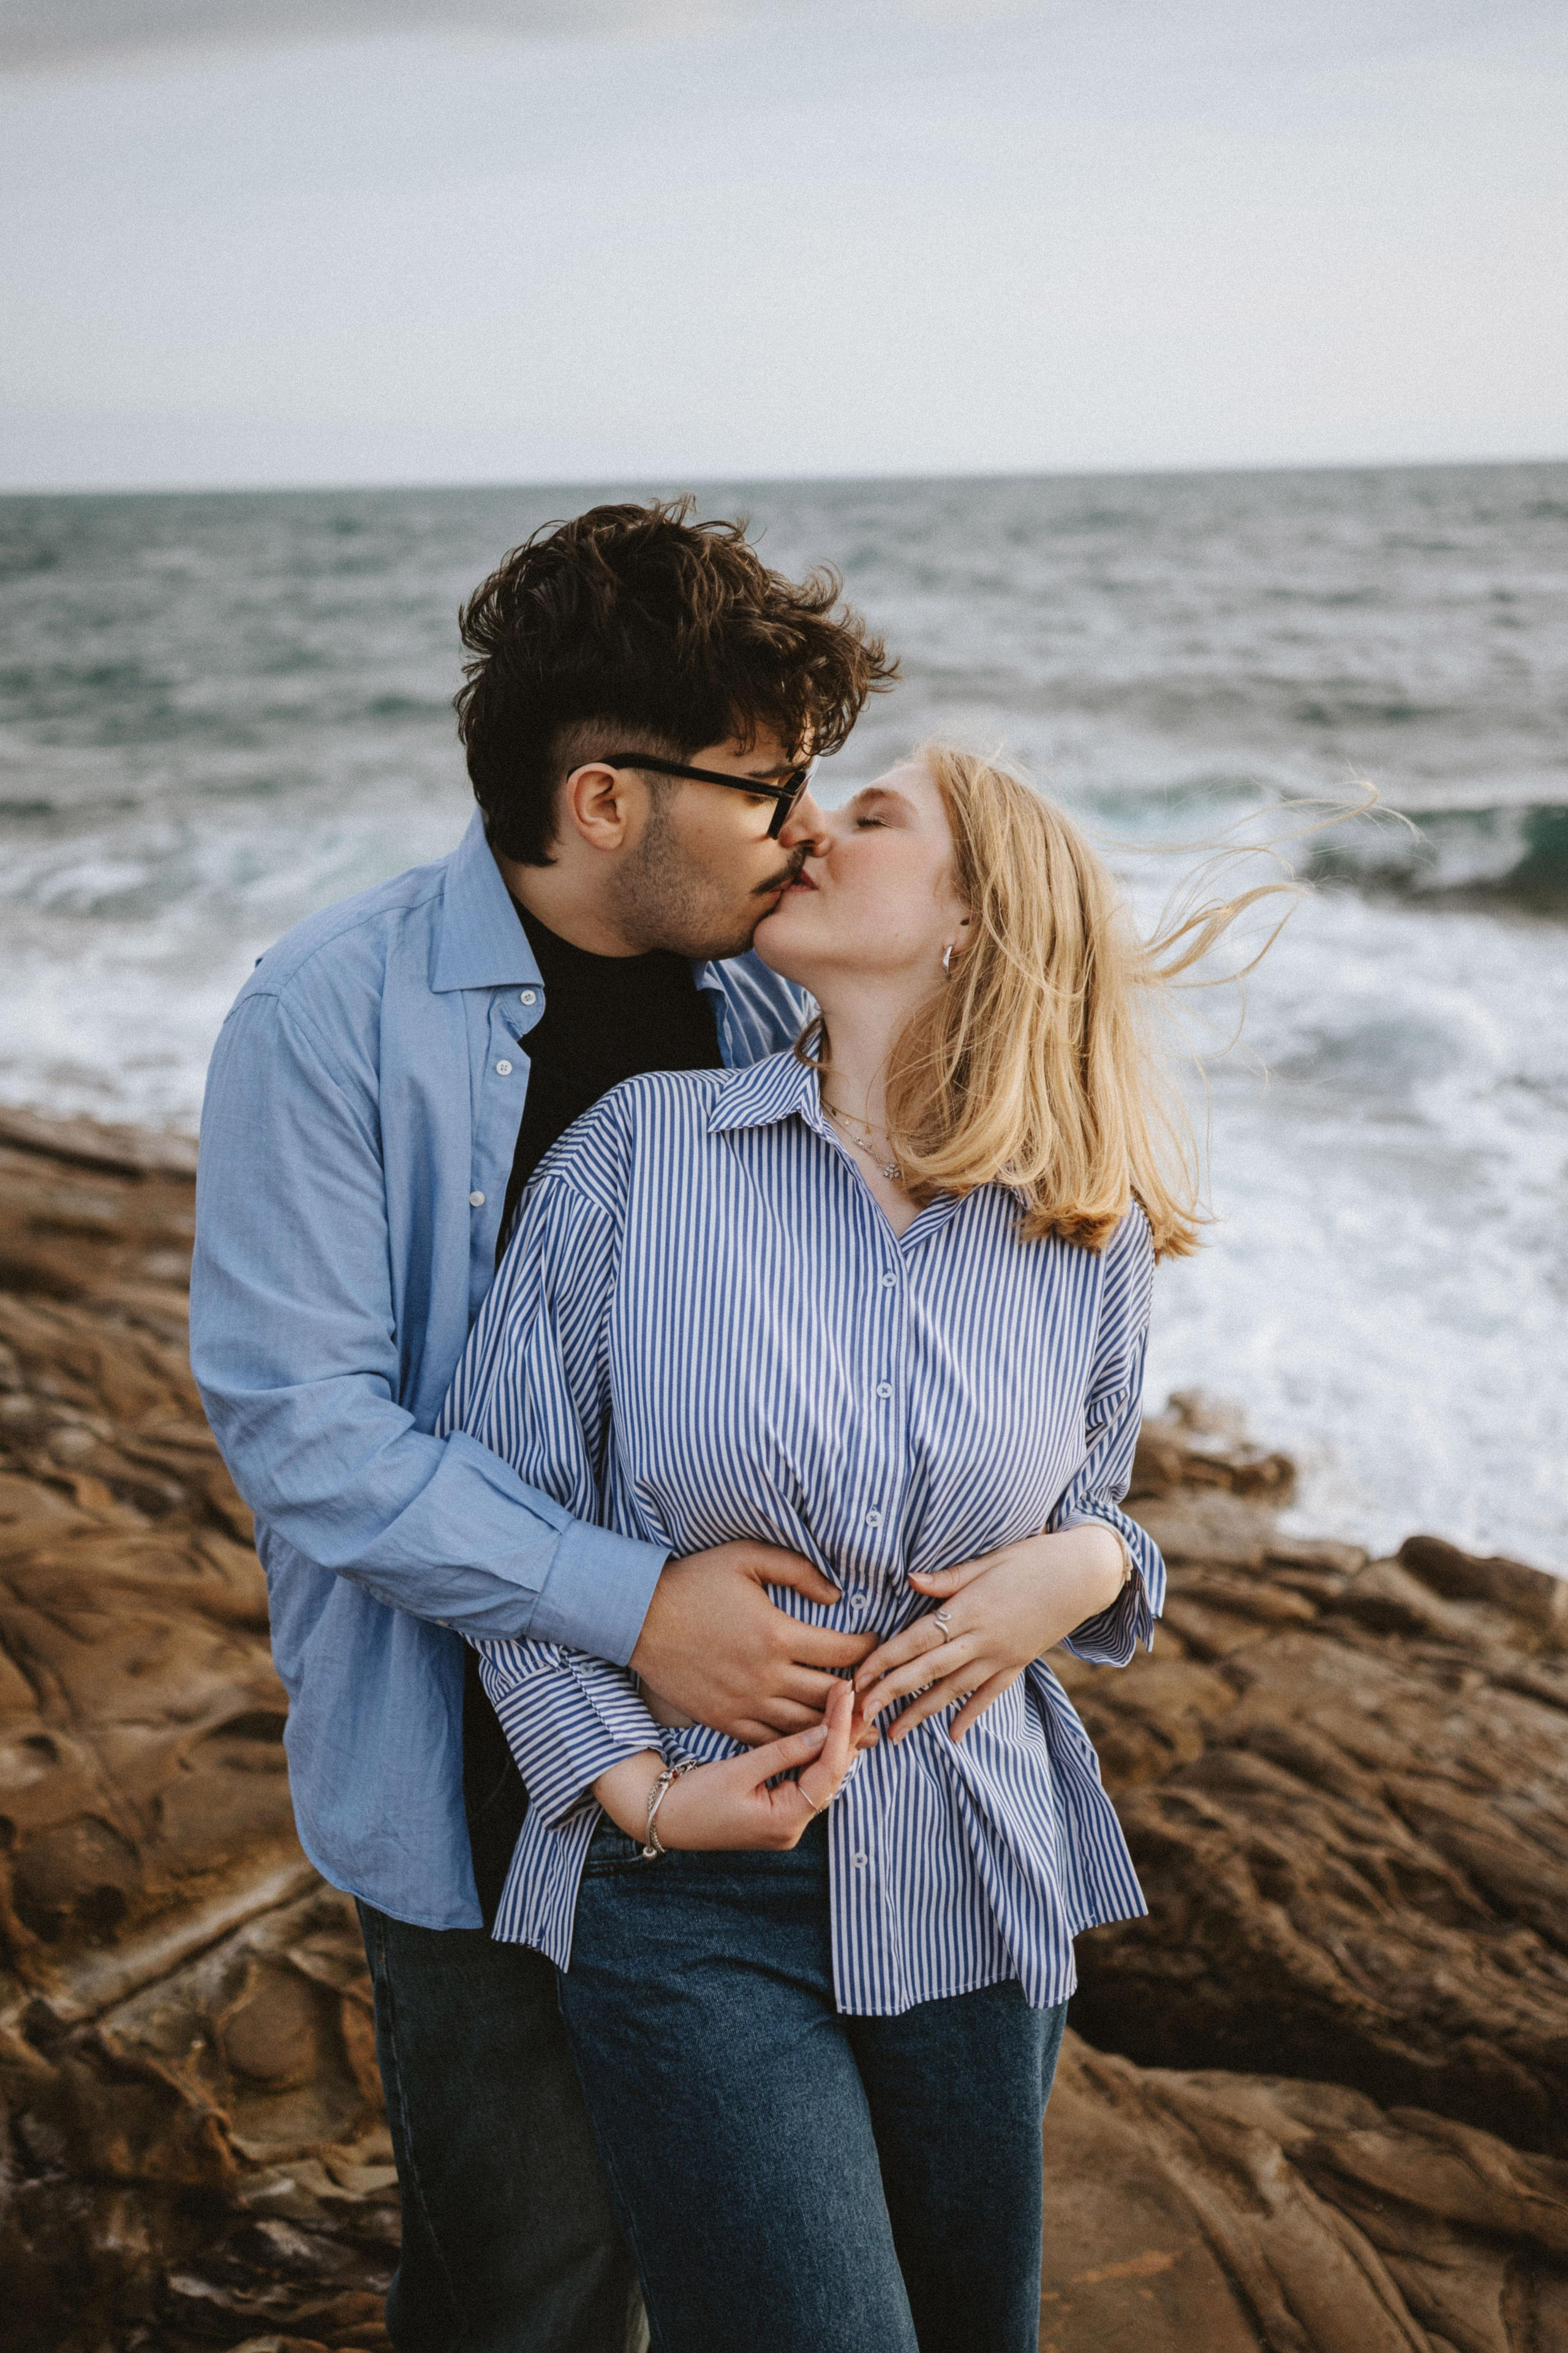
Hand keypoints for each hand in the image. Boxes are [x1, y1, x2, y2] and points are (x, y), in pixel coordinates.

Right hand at [594, 1677, 865, 1850]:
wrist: (662, 1817)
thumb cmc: (694, 1798)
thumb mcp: (738, 1771)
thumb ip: (784, 1751)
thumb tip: (824, 1728)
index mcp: (784, 1821)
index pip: (827, 1771)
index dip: (840, 1729)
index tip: (846, 1694)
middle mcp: (792, 1827)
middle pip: (832, 1776)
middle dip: (845, 1734)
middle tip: (856, 1693)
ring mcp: (786, 1821)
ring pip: (822, 1777)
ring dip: (834, 1742)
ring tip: (846, 1704)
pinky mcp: (777, 1811)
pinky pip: (807, 1779)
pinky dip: (816, 1753)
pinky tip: (825, 1727)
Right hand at [629, 1542, 877, 1746]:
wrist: (638, 1617)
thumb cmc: (694, 1581)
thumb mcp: (747, 1557)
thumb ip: (797, 1570)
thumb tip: (835, 1596)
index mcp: (776, 1634)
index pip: (842, 1652)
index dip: (869, 1649)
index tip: (876, 1643)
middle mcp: (765, 1676)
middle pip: (831, 1696)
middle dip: (862, 1696)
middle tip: (881, 1692)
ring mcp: (744, 1703)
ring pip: (805, 1726)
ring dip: (836, 1728)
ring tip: (861, 1727)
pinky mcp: (724, 1720)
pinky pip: (770, 1741)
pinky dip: (796, 1744)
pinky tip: (812, 1741)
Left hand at [854, 1524, 1127, 1745]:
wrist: (1086, 1575)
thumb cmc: (1035, 1558)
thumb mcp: (990, 1560)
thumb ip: (949, 1578)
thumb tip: (910, 1580)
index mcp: (970, 1608)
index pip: (918, 1639)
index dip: (886, 1659)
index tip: (859, 1677)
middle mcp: (983, 1638)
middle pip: (928, 1670)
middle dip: (892, 1693)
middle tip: (862, 1714)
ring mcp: (1002, 1655)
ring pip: (954, 1689)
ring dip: (922, 1712)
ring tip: (895, 1733)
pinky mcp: (1018, 1663)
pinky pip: (990, 1694)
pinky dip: (971, 1715)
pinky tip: (953, 1735)